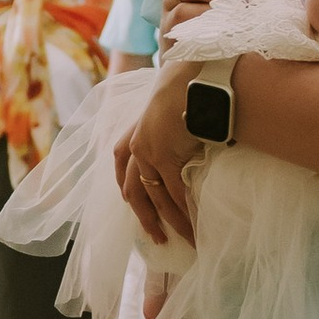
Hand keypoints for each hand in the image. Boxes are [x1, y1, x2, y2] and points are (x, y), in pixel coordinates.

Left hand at [120, 73, 201, 249]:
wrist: (190, 78)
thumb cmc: (185, 93)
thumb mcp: (166, 116)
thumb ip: (166, 135)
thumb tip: (181, 149)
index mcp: (130, 139)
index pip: (124, 175)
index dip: (131, 196)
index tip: (141, 213)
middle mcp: (133, 149)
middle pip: (134, 194)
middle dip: (145, 219)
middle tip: (158, 238)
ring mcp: (147, 155)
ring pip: (156, 199)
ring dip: (169, 222)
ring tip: (183, 239)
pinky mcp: (165, 158)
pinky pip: (176, 195)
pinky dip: (186, 215)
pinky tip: (195, 227)